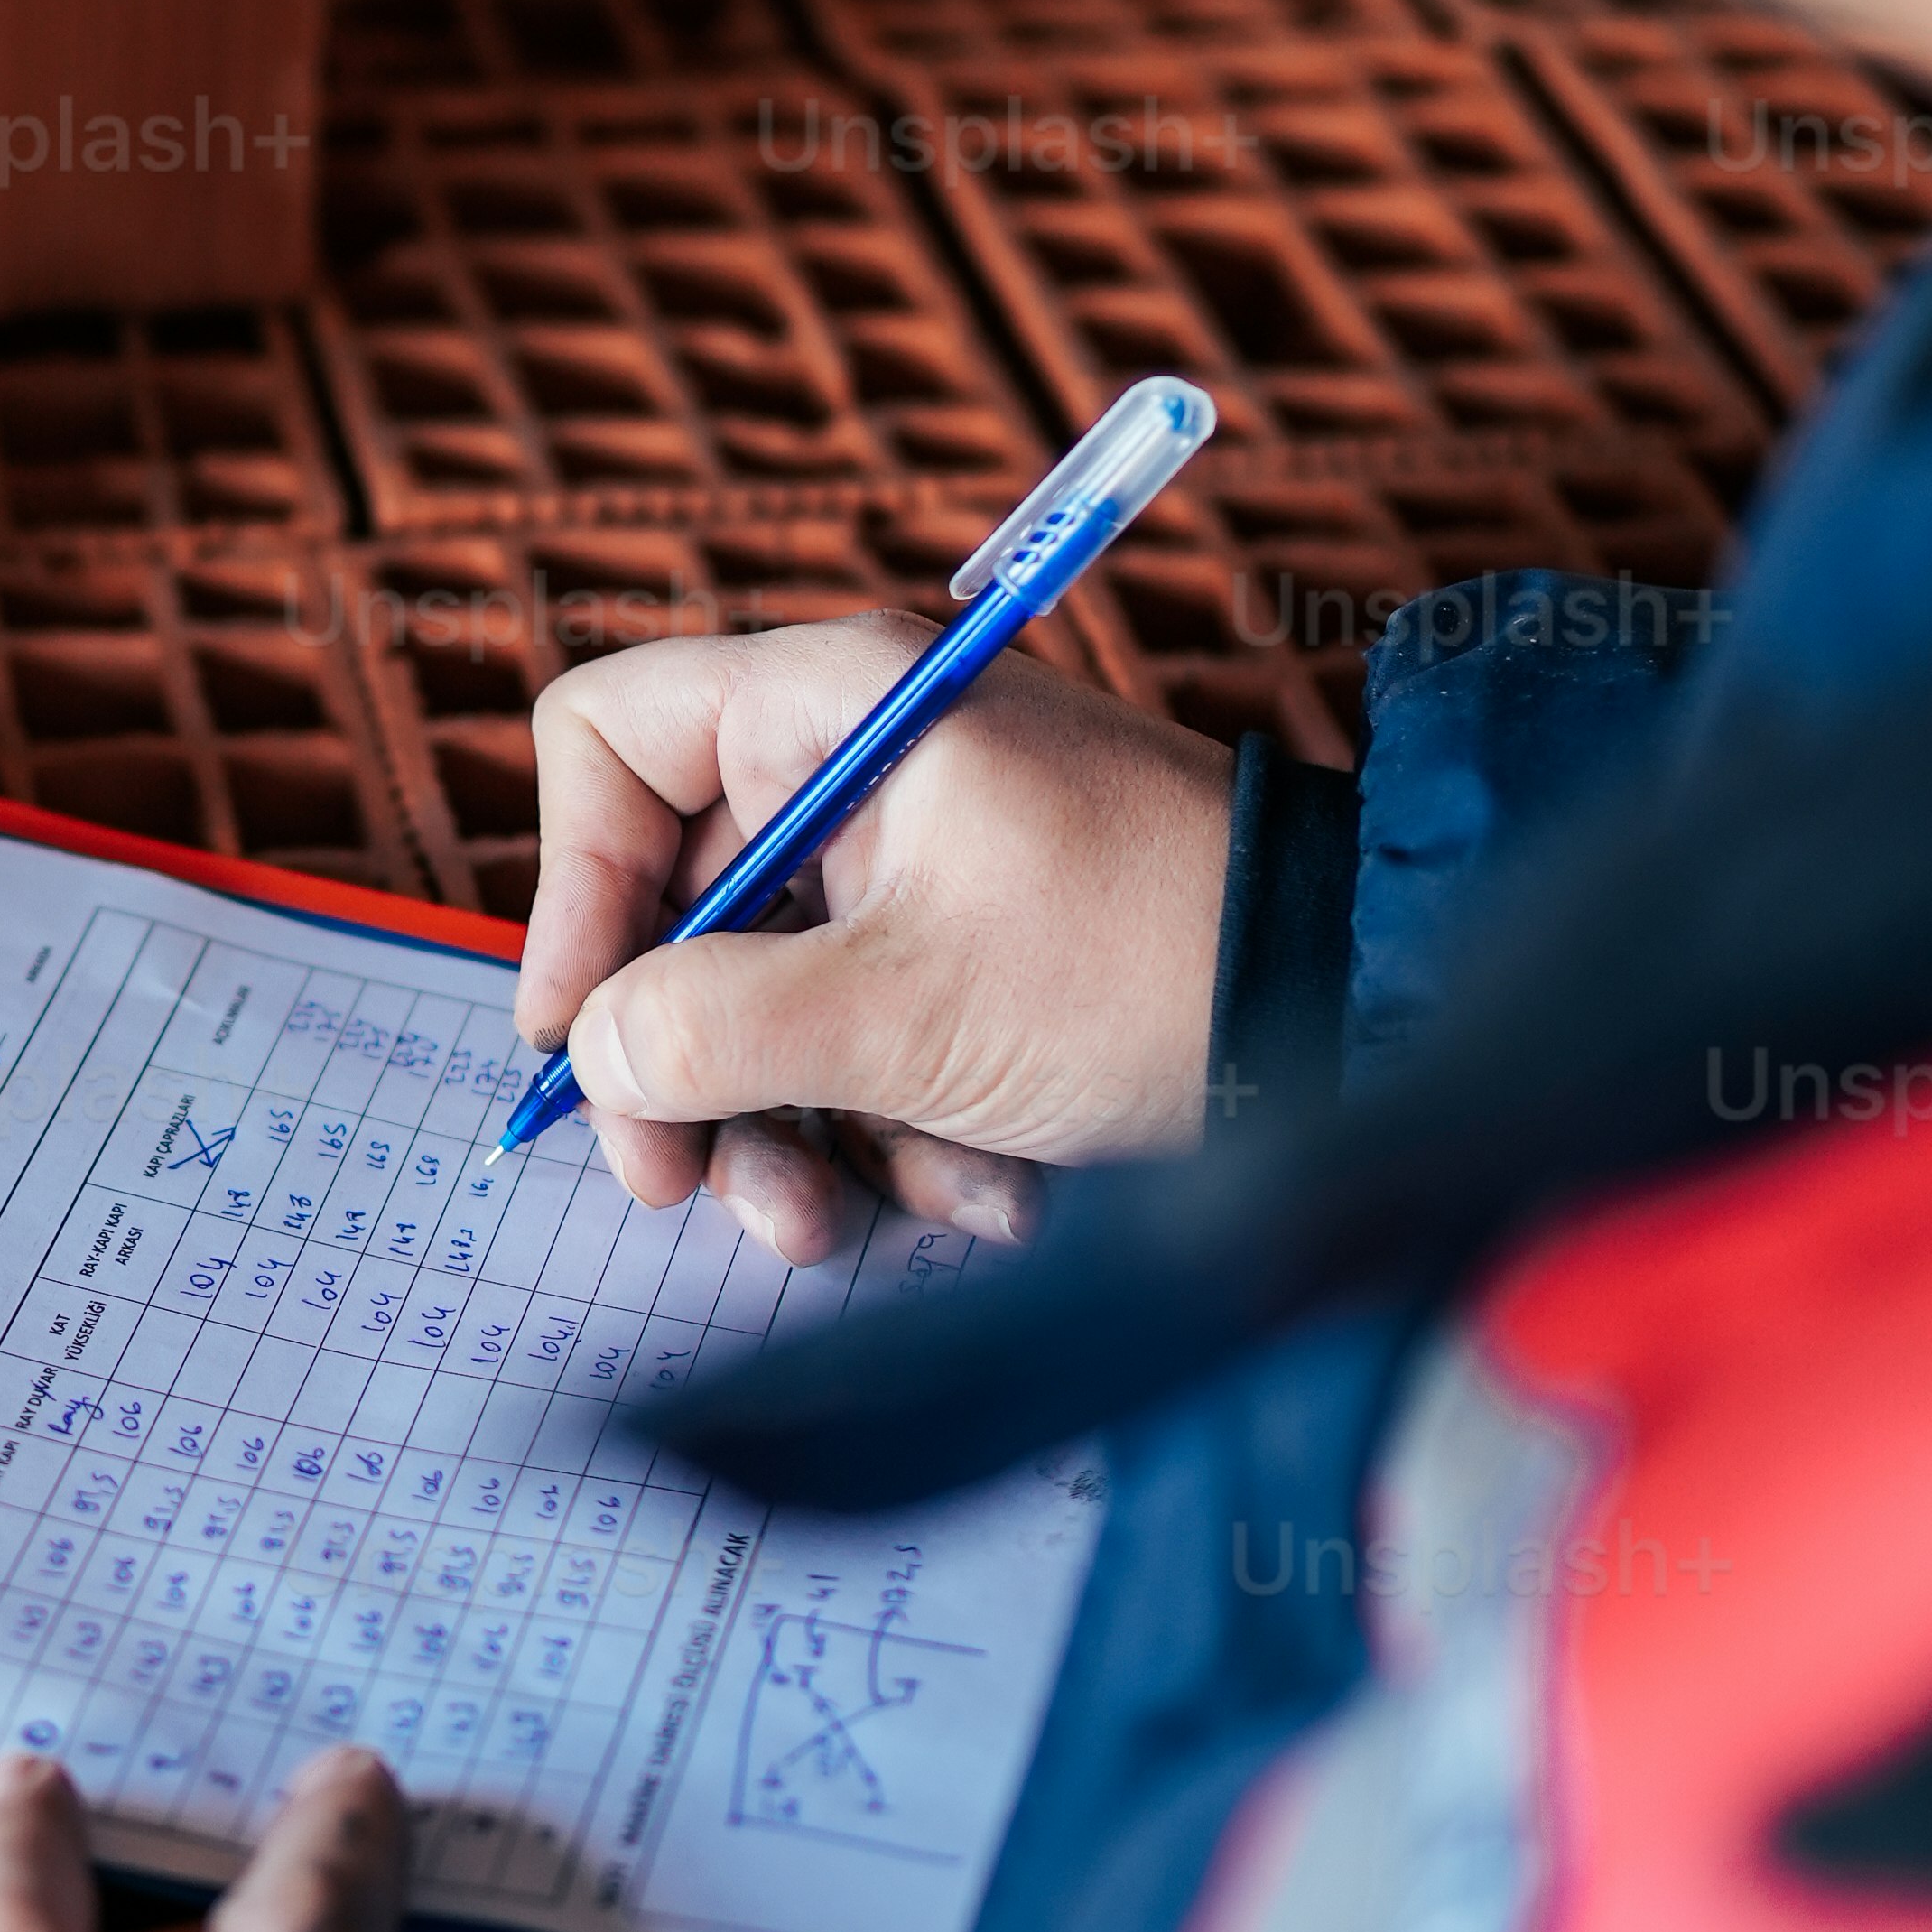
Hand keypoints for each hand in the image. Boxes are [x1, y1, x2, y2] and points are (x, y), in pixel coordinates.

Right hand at [521, 625, 1236, 1263]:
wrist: (1363, 1017)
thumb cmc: (1144, 970)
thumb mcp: (899, 1014)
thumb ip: (710, 1032)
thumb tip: (597, 1057)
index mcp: (835, 706)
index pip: (611, 742)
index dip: (568, 889)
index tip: (579, 1034)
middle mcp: (863, 765)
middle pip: (677, 908)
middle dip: (686, 1068)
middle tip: (679, 1186)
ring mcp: (922, 863)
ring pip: (767, 1002)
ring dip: (794, 1133)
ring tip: (837, 1226)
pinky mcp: (975, 952)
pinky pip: (868, 1041)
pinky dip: (902, 1131)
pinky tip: (982, 1191)